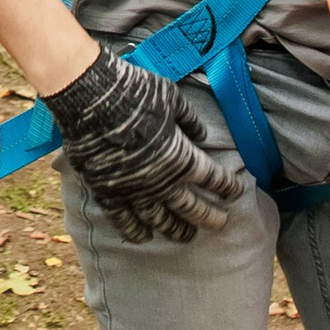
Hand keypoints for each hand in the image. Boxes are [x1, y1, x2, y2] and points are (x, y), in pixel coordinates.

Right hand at [43, 45, 244, 242]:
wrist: (92, 98)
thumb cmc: (136, 92)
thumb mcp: (172, 98)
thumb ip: (189, 119)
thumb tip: (201, 134)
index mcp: (182, 158)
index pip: (214, 179)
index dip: (228, 187)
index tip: (236, 192)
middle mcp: (162, 182)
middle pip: (192, 208)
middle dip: (210, 217)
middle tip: (220, 224)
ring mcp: (134, 191)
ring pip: (161, 220)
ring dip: (176, 230)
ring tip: (187, 236)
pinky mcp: (108, 193)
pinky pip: (124, 221)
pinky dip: (135, 231)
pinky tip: (143, 237)